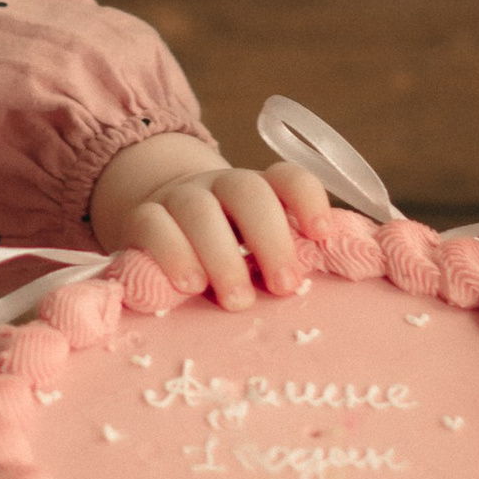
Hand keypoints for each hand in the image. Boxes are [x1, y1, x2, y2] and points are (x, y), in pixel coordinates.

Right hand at [88, 132, 331, 310]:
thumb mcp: (253, 252)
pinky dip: (173, 254)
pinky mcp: (142, 218)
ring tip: (235, 300)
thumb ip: (284, 258)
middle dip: (269, 238)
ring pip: (199, 210)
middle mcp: (219, 186)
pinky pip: (154, 225)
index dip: (308, 199)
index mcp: (258, 191)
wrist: (156, 232)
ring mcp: (178, 198)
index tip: (322, 235)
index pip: (286, 178)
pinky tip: (188, 286)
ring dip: (221, 256)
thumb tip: (336, 277)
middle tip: (283, 287)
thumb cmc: (221, 254)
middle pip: (247, 191)